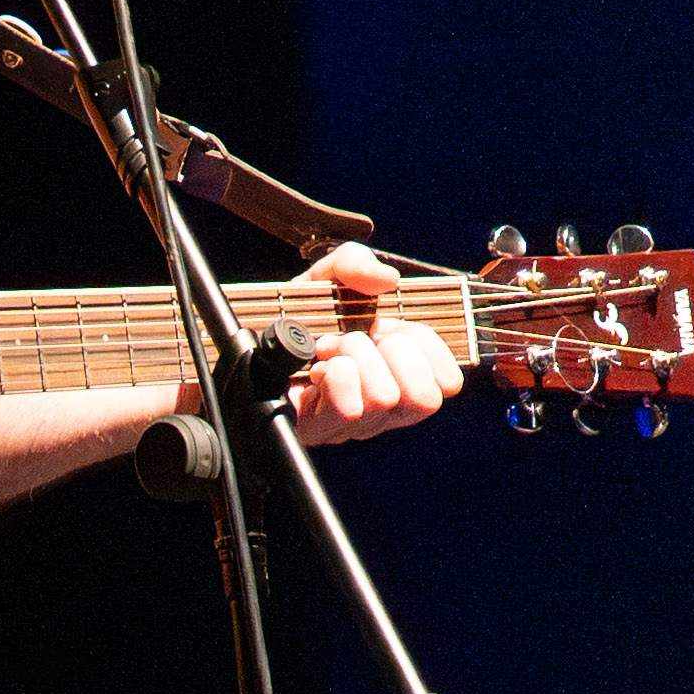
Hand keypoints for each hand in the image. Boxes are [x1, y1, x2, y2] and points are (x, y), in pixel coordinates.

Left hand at [280, 245, 467, 444]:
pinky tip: (316, 369)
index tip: (390, 328)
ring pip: (384, 397)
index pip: (448, 381)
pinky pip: (349, 405)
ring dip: (354, 357)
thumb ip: (356, 263)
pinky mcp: (322, 430)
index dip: (425, 347)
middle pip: (425, 397)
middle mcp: (384, 407)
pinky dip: (335, 374)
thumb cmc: (295, 317)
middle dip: (392, 354)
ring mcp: (355, 424)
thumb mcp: (328, 278)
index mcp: (401, 374)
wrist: (245, 340)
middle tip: (357, 339)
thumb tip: (386, 279)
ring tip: (328, 350)